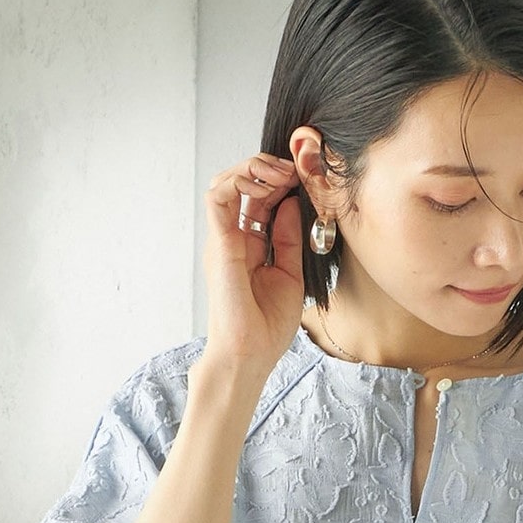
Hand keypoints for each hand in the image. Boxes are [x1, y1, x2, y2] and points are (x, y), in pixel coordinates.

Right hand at [196, 152, 304, 375]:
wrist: (250, 354)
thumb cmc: (267, 326)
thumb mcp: (290, 273)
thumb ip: (288, 238)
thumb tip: (292, 203)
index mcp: (250, 245)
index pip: (260, 199)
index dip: (280, 182)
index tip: (305, 179)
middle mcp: (233, 238)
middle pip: (242, 184)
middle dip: (268, 168)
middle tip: (294, 170)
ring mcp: (223, 239)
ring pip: (226, 182)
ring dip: (253, 168)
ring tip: (281, 172)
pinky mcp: (218, 243)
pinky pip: (218, 196)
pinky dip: (240, 179)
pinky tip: (266, 183)